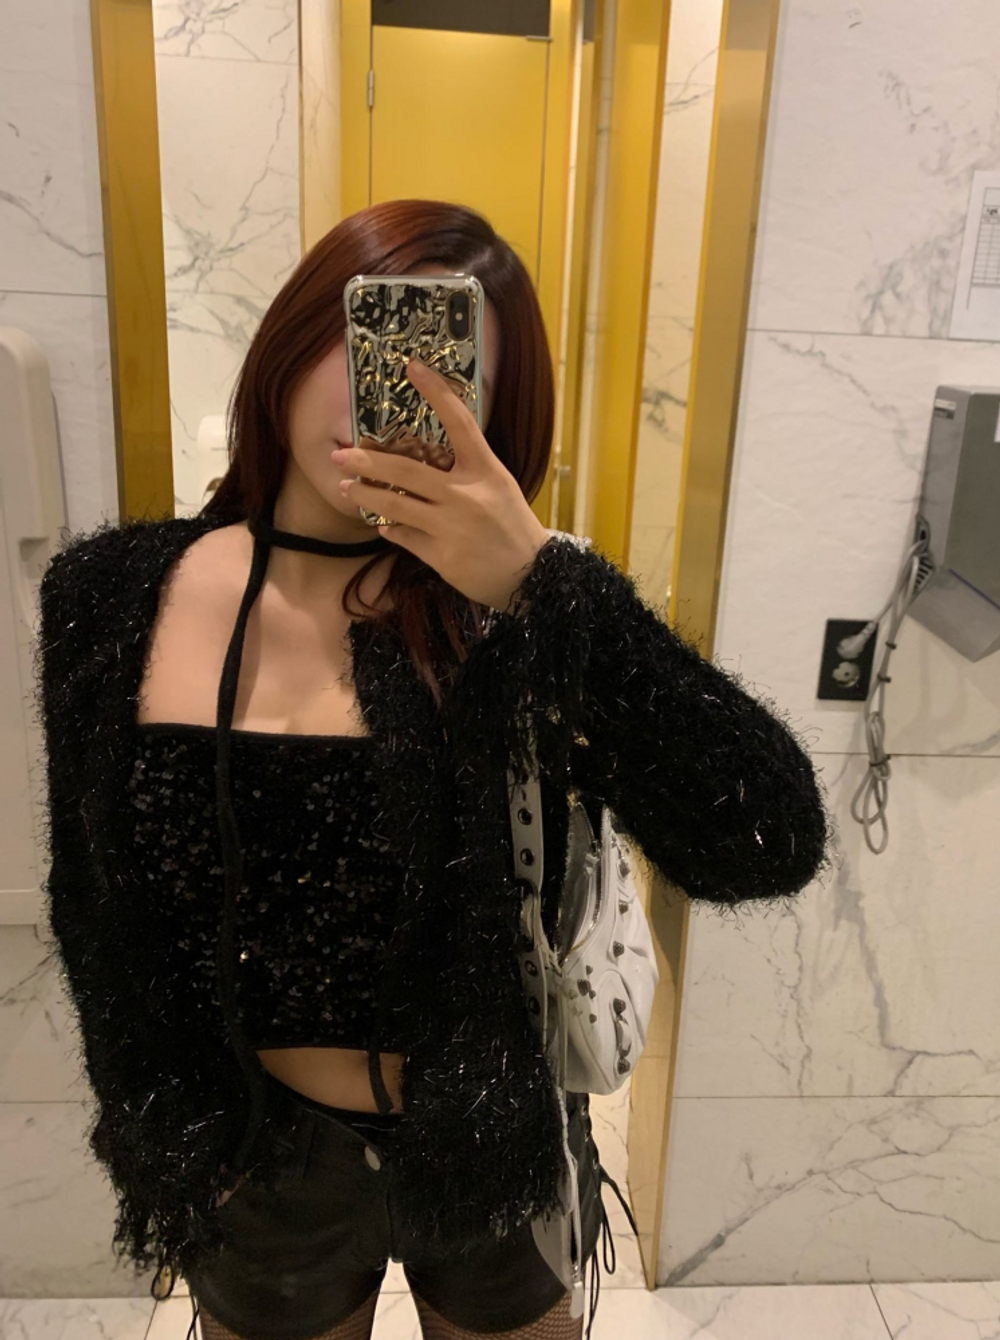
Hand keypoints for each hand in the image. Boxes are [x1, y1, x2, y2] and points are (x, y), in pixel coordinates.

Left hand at [332, 359, 548, 612]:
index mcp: (485, 470)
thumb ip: (465, 470)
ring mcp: (452, 526)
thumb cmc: (512, 525)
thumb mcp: (498, 486)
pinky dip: (391, 529)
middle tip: (341, 454)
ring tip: (346, 487)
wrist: (533, 574)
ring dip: (365, 495)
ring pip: (395, 505)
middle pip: (406, 469)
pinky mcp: (442, 556)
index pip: (459, 421)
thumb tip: (421, 459)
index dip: (436, 391)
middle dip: (367, 460)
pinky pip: (405, 537)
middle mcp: (466, 494)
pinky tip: (383, 525)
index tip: (411, 366)